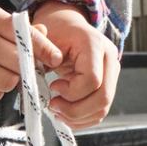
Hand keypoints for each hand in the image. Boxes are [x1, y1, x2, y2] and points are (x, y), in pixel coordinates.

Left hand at [32, 1, 119, 128]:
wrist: (68, 26)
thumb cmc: (56, 32)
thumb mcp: (42, 38)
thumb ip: (35, 52)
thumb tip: (34, 70)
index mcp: (95, 44)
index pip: (92, 80)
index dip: (71, 91)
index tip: (52, 86)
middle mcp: (110, 59)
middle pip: (103, 98)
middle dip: (74, 110)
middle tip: (53, 106)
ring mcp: (112, 73)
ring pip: (103, 108)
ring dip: (77, 117)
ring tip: (56, 110)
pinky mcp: (109, 85)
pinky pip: (100, 111)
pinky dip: (82, 119)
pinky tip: (64, 113)